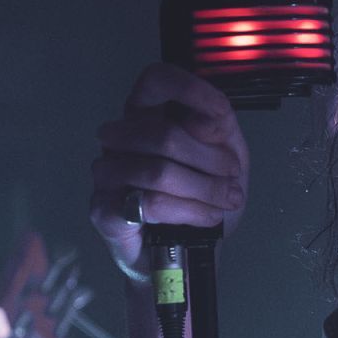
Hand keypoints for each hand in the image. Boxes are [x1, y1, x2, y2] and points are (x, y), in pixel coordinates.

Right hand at [89, 62, 249, 276]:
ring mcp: (107, 174)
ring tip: (226, 202)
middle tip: (233, 182)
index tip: (221, 115)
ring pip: (157, 170)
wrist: (185, 256)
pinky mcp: (104, 210)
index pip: (155, 81)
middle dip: (209, 159)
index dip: (189, 89)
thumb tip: (208, 120)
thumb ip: (219, 131)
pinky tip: (207, 217)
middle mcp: (120, 139)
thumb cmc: (201, 200)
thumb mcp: (226, 158)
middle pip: (162, 132)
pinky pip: (150, 204)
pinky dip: (189, 211)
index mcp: (147, 117)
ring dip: (204, 189)